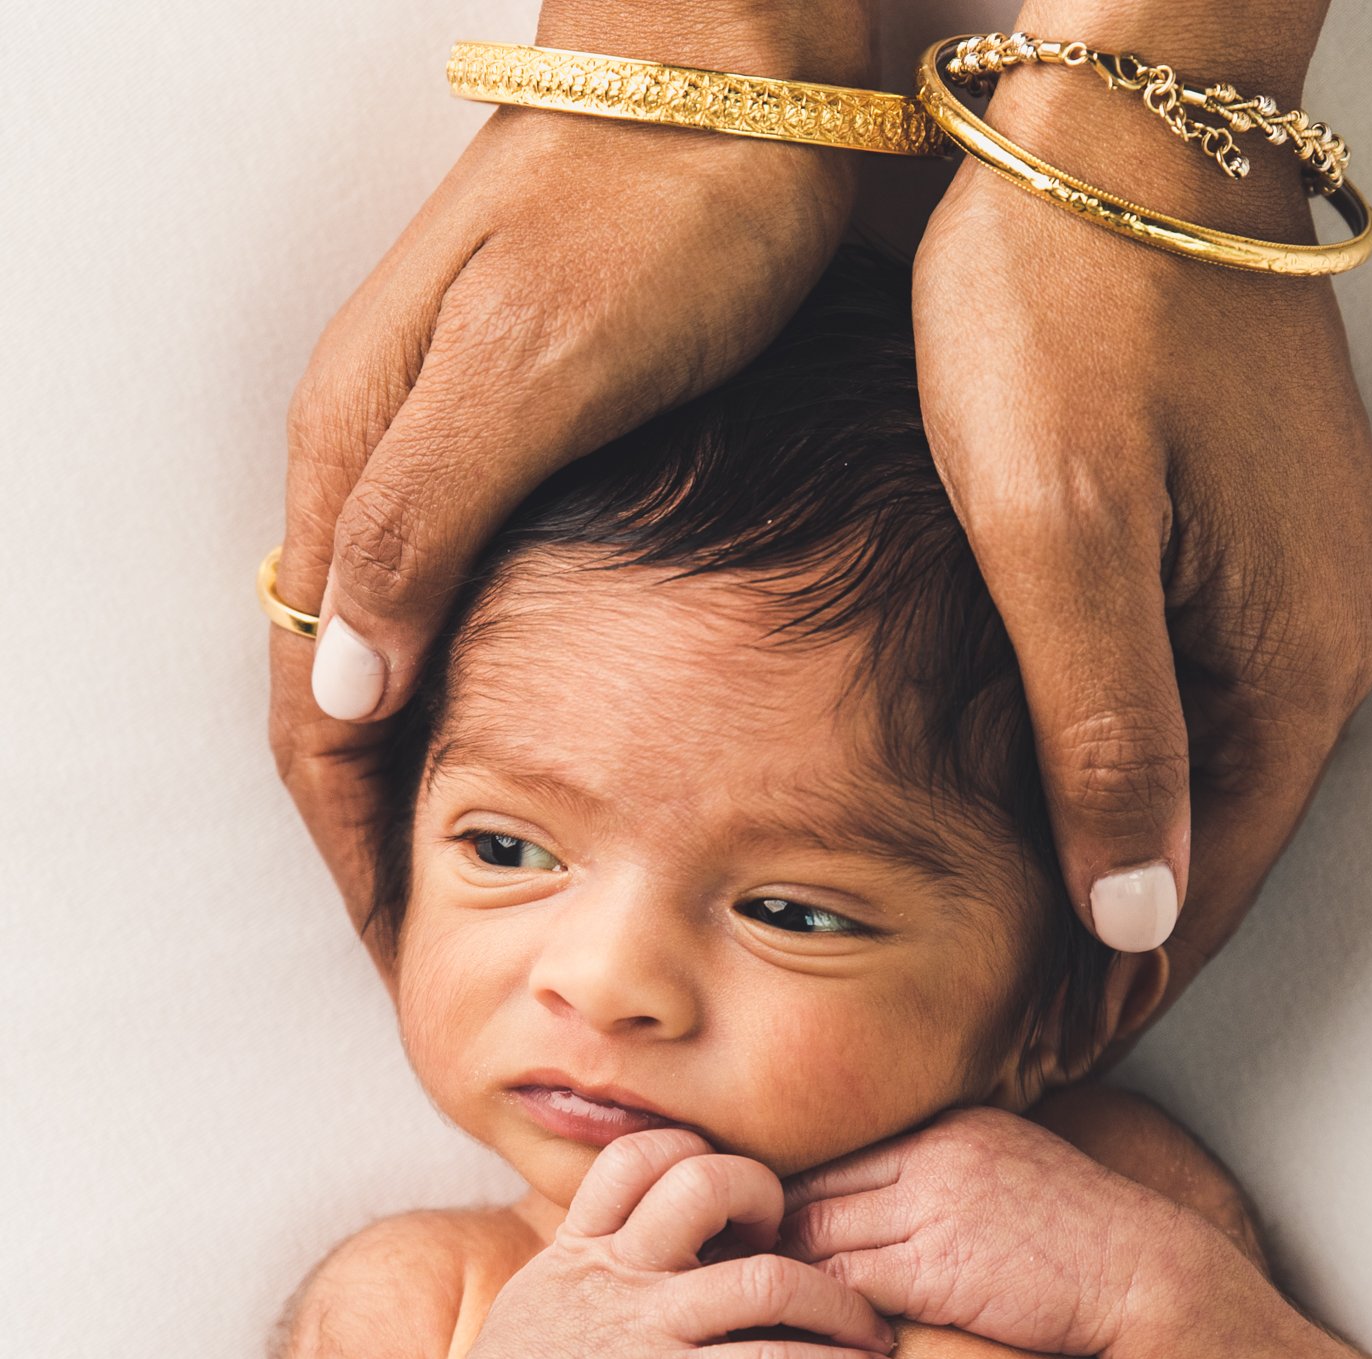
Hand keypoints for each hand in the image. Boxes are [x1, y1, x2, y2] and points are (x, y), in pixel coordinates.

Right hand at [270, 0, 868, 961]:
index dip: (353, 838)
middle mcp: (385, 467)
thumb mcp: (532, 370)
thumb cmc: (651, 215)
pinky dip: (486, 703)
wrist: (732, 80)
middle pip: (348, 695)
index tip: (402, 941)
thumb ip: (422, 524)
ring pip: (407, 658)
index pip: (320, 703)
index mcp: (361, 460)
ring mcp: (452, 456)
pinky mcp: (527, 444)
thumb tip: (347, 695)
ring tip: (488, 876)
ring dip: (429, 774)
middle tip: (439, 938)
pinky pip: (471, 608)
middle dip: (379, 826)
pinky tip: (540, 747)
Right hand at [424, 1127, 896, 1358]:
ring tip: (872, 1325)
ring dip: (840, 1301)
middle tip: (793, 1236)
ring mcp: (646, 1332)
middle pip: (707, 1182)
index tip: (730, 1193)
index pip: (641, 1152)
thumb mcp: (542, 1292)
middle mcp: (618, 1273)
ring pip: (766, 1279)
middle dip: (767, 1194)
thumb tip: (645, 1219)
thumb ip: (595, 1250)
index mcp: (583, 1243)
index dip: (697, 1153)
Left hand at [779, 1105, 1188, 1358]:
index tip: (755, 1219)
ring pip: (821, 1235)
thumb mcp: (1007, 1164)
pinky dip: (824, 1307)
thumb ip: (944, 1165)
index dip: (790, 1186)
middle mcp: (933, 1155)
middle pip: (815, 1186)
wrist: (1142, 1270)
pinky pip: (852, 1284)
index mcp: (947, 1125)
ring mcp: (935, 1210)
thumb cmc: (1076, 1228)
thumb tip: (884, 1187)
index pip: (840, 1150)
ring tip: (751, 1299)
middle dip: (767, 1227)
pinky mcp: (940, 1271)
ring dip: (785, 1272)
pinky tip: (810, 1329)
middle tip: (725, 1260)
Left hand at [913, 0, 1371, 1016]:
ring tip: (1045, 963)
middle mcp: (1330, 634)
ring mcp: (1306, 584)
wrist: (1123, 133)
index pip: (1202, 882)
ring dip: (1134, 873)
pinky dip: (1146, 779)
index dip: (1114, 989)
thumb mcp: (1060, 531)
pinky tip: (1089, 811)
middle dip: (1124, 955)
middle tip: (1029, 1043)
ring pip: (1217, 782)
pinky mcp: (1262, 539)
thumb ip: (1107, 726)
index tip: (1037, 1065)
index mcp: (1292, 653)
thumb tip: (1140, 908)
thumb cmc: (1070, 307)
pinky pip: (1210, 705)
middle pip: (1220, 846)